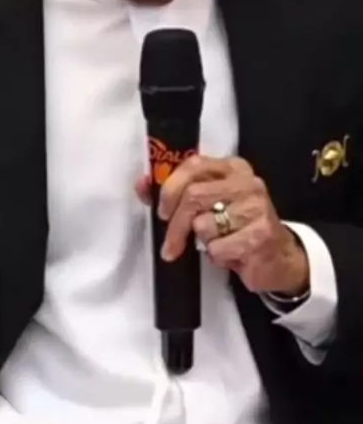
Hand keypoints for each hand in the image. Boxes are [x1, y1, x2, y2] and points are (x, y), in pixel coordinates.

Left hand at [136, 155, 308, 296]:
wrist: (279, 258)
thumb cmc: (239, 229)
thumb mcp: (209, 206)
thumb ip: (176, 193)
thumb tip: (143, 184)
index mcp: (233, 168)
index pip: (194, 165)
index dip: (171, 188)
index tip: (162, 212)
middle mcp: (247, 182)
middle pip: (194, 196)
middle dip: (176, 226)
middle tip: (171, 245)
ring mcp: (257, 207)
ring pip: (204, 225)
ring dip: (203, 243)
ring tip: (219, 243)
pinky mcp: (262, 234)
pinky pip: (218, 248)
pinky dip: (217, 257)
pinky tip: (232, 254)